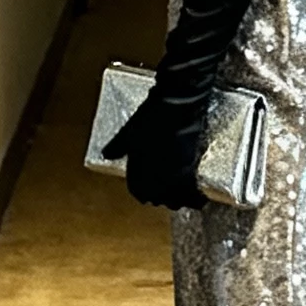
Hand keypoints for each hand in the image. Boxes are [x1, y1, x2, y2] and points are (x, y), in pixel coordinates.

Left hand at [103, 90, 205, 210]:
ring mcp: (176, 174)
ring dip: (176, 200)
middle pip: (158, 199)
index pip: (138, 192)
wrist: (179, 104)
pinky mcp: (192, 168)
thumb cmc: (153, 116)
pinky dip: (195, 196)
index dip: (141, 193)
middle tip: (160, 193)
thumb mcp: (129, 131)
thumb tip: (108, 154)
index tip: (144, 192)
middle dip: (158, 197)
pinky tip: (198, 196)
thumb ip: (117, 146)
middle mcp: (158, 177)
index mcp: (139, 170)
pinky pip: (193, 192)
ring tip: (179, 196)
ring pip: (176, 200)